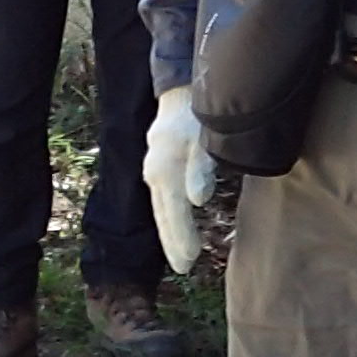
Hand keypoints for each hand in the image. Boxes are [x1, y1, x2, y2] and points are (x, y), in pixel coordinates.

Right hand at [145, 85, 217, 272]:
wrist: (181, 89)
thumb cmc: (196, 114)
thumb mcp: (203, 139)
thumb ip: (200, 168)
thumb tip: (197, 201)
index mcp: (165, 172)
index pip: (173, 214)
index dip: (181, 239)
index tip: (189, 262)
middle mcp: (154, 174)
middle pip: (163, 216)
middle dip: (173, 243)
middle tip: (183, 268)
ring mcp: (153, 169)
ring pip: (161, 208)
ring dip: (169, 233)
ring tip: (180, 256)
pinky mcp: (157, 164)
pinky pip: (162, 198)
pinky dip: (168, 216)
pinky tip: (176, 224)